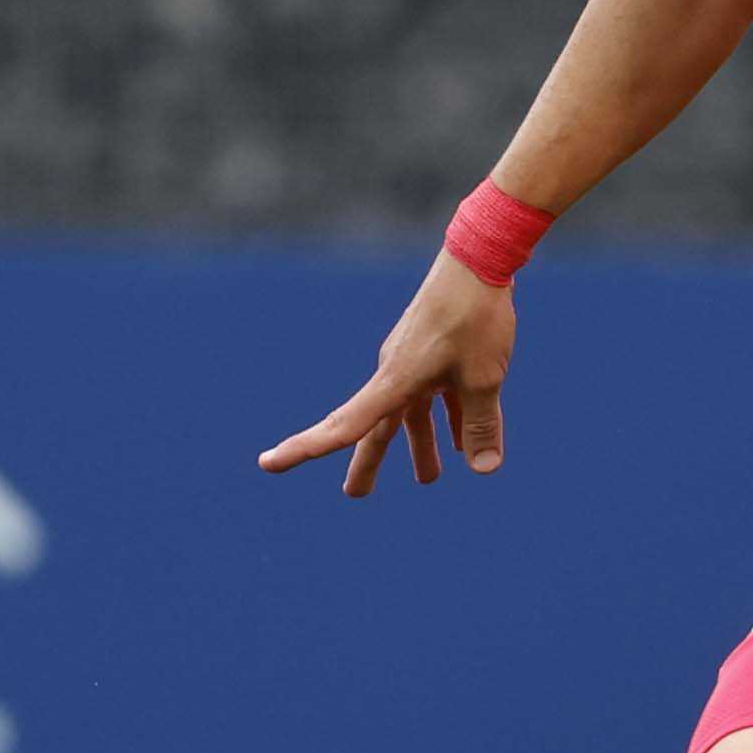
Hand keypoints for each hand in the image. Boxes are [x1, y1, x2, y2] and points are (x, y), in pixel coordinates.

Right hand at [256, 252, 515, 493]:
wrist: (479, 257)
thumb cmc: (475, 317)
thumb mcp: (484, 379)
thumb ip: (482, 425)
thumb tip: (484, 470)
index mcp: (394, 382)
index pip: (344, 427)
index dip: (305, 449)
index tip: (268, 464)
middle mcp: (394, 373)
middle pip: (376, 427)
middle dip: (368, 462)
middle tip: (356, 495)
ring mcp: (412, 361)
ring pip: (411, 412)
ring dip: (420, 445)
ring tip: (429, 478)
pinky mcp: (433, 351)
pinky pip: (435, 393)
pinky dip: (448, 417)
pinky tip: (464, 440)